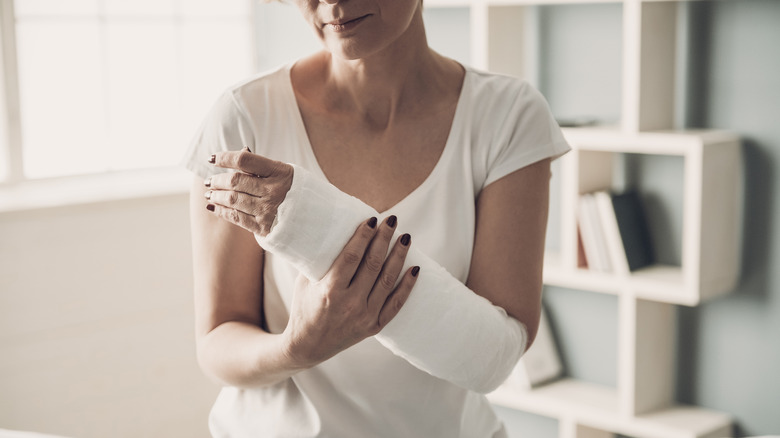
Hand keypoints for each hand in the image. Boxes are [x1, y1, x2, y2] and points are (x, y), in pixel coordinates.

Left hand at [204, 147, 292, 235]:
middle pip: (235, 182)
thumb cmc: (294, 190)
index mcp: (280, 172)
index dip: (225, 158)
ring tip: (209, 194)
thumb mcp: (284, 173)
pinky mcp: (264, 227)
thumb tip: (239, 151)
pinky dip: (221, 211)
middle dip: (217, 181)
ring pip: (233, 200)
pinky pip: (236, 218)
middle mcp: (274, 191)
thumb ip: (262, 166)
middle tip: (209, 181)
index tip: (212, 158)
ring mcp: (268, 210)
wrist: (314, 218)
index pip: (244, 161)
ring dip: (216, 196)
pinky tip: (213, 207)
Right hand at [282, 216, 418, 367]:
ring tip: (406, 237)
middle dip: (384, 239)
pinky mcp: (374, 326)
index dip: (364, 236)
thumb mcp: (304, 282)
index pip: (352, 257)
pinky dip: (408, 286)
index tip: (373, 219)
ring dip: (399, 256)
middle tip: (392, 220)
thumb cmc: (304, 308)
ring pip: (388, 280)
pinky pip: (396, 304)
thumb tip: (328, 228)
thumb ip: (318, 260)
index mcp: (330, 291)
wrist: (308, 346)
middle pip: (373, 264)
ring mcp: (364, 316)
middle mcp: (350, 303)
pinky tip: (415, 269)